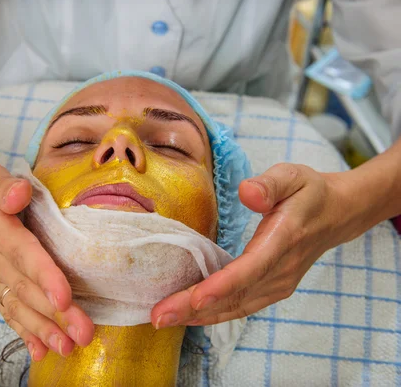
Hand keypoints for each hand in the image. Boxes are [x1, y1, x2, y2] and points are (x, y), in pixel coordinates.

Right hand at [0, 162, 93, 358]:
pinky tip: (42, 352)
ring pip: (20, 307)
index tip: (64, 298)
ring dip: (44, 330)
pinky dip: (24, 333)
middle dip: (57, 315)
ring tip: (68, 348)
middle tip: (83, 334)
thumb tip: (20, 194)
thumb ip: (3, 184)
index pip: (23, 254)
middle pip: (28, 289)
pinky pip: (8, 312)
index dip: (45, 277)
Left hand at [151, 163, 363, 327]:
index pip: (252, 268)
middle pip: (236, 294)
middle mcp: (282, 269)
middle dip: (195, 307)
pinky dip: (214, 314)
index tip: (194, 298)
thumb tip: (247, 193)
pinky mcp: (272, 288)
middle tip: (159, 316)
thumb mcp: (292, 175)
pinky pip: (241, 306)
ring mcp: (279, 283)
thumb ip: (270, 184)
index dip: (222, 285)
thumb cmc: (307, 191)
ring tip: (164, 319)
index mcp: (284, 239)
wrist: (335, 213)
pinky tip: (189, 316)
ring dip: (199, 315)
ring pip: (236, 306)